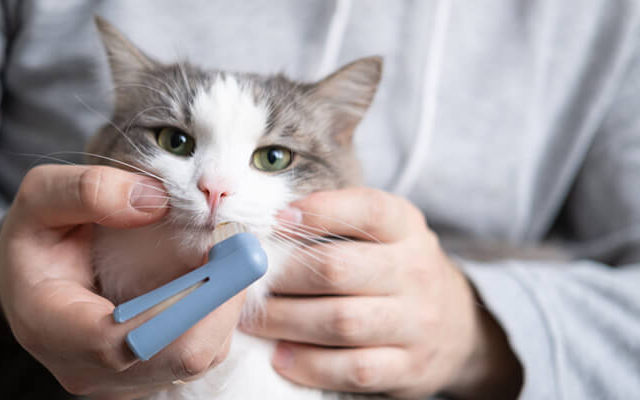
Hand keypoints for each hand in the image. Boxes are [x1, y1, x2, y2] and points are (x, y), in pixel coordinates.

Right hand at [0, 165, 244, 399]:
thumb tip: (157, 201)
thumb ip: (87, 191)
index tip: (224, 251)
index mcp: (51, 328)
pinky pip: (200, 353)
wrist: (32, 280)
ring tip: (227, 256)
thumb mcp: (40, 199)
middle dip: (221, 300)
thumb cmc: (37, 240)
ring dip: (224, 306)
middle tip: (241, 246)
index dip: (186, 302)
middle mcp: (88, 369)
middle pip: (178, 357)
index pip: (125, 341)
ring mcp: (121, 381)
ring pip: (198, 358)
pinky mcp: (149, 375)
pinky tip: (215, 277)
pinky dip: (217, 315)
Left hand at [244, 188, 521, 398]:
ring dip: (285, 322)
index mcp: (406, 227)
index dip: (318, 212)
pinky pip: (353, 369)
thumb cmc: (396, 269)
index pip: (367, 210)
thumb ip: (335, 221)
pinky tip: (281, 356)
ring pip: (341, 322)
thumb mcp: (383, 232)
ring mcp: (417, 322)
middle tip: (249, 283)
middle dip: (283, 277)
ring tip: (253, 321)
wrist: (455, 324)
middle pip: (338, 270)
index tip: (275, 221)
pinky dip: (309, 365)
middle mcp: (416, 271)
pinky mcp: (409, 367)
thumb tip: (266, 223)